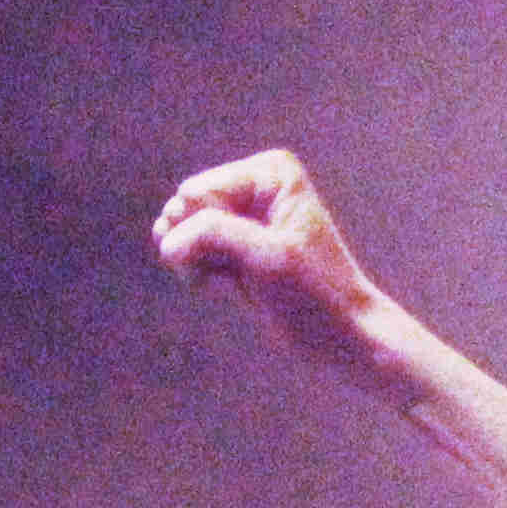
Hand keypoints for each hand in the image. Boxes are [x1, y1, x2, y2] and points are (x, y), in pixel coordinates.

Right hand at [152, 148, 386, 378]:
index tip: (249, 257)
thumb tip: (164, 242)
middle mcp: (254, 185)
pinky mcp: (235, 247)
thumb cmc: (315, 292)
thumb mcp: (263, 255)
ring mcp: (242, 216)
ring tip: (234, 279)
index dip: (207, 230)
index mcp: (269, 172)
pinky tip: (229, 286)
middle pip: (186, 209)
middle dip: (198, 244)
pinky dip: (201, 272)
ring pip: (184, 231)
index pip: (197, 193)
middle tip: (238, 270)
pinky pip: (192, 252)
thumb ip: (210, 234)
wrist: (342, 336)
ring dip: (197, 261)